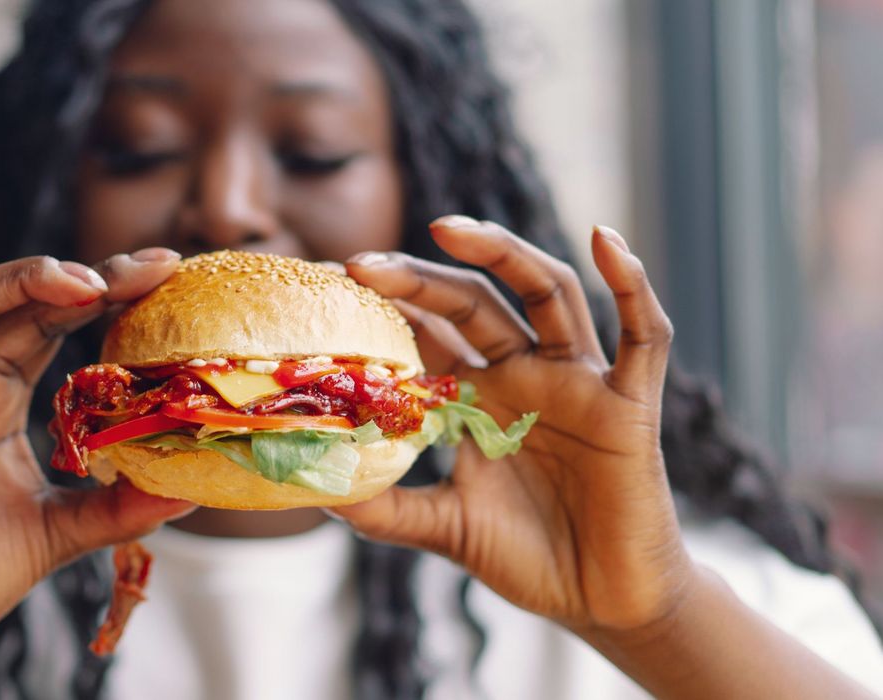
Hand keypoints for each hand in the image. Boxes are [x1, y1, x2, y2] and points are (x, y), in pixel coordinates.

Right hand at [0, 249, 196, 657]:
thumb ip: (121, 506)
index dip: (105, 288)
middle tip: (141, 270)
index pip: (57, 319)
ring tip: (79, 287)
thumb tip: (192, 490)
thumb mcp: (67, 530)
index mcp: (6, 395)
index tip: (165, 269)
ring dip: (16, 281)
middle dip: (79, 272)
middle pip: (16, 295)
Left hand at [331, 216, 691, 633]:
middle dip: (420, 277)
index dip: (386, 305)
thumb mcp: (445, 528)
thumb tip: (317, 490)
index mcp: (479, 396)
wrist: (602, 600)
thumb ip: (387, 510)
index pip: (428, 331)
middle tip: (364, 265)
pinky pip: (643, 334)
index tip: (330, 286)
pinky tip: (604, 238)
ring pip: (549, 292)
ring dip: (504, 254)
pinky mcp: (630, 404)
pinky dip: (631, 283)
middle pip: (474, 302)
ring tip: (450, 229)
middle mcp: (526, 373)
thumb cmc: (528, 557)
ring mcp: (579, 382)